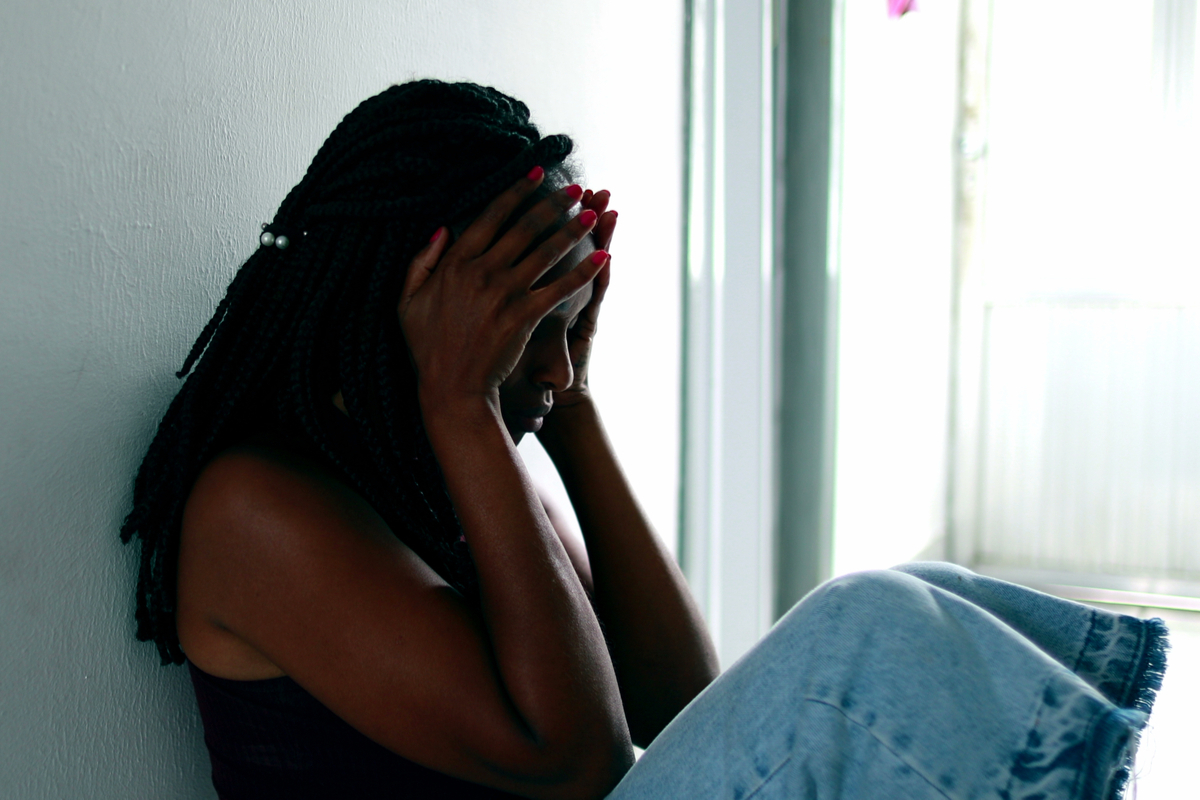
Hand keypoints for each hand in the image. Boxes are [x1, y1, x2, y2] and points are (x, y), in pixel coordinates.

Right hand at [397, 170, 606, 407]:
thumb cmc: (428, 346)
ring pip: (546, 252)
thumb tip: (441, 228)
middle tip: (577, 187)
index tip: (537, 172)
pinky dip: (584, 272)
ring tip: (594, 212)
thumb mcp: (407, 300)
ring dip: (574, 229)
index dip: (516, 190)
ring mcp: (504, 294)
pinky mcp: (524, 316)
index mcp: (455, 263)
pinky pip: (560, 288)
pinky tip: (603, 257)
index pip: (491, 215)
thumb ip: (421, 262)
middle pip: (525, 227)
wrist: (451, 387)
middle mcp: (481, 272)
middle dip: (555, 203)